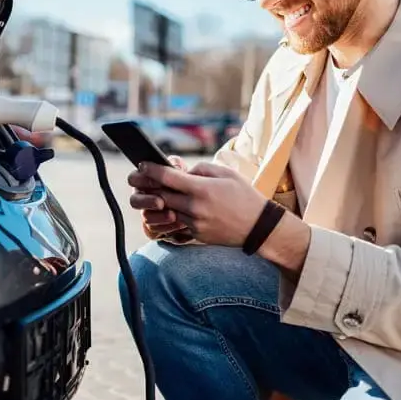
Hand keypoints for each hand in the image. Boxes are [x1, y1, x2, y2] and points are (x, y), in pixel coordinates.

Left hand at [129, 161, 267, 246]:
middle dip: (150, 186)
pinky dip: (175, 214)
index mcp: (201, 189)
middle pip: (161, 195)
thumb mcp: (226, 173)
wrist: (259, 227)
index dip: (151, 170)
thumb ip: (201, 169)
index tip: (142, 164)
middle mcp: (194, 207)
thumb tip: (182, 173)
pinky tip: (177, 207)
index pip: (167, 178)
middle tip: (142, 178)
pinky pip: (178, 222)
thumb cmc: (244, 195)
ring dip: (162, 201)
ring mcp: (194, 223)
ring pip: (168, 210)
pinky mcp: (196, 235)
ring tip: (160, 191)